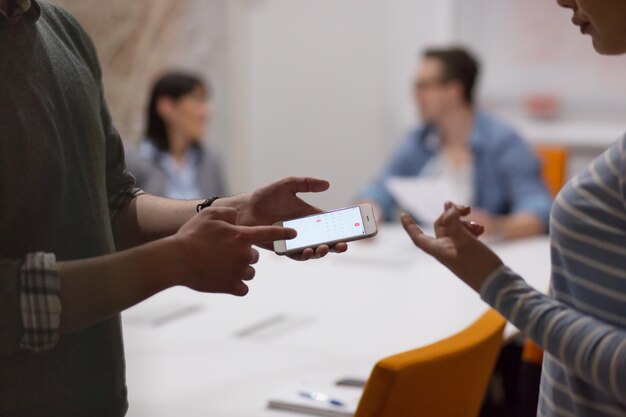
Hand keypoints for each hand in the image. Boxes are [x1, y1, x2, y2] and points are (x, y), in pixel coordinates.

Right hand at [169, 207, 295, 295]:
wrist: (176, 260)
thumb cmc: (191, 236)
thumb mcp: (209, 215)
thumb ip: (228, 213)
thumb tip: (238, 218)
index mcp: (242, 236)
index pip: (269, 233)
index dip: (283, 233)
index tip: (294, 234)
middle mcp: (244, 254)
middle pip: (253, 256)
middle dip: (242, 254)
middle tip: (222, 253)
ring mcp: (239, 272)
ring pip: (248, 272)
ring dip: (238, 269)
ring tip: (218, 266)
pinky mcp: (232, 287)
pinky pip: (242, 287)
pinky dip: (234, 285)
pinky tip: (220, 278)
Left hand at [235, 177, 347, 259]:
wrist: (246, 210)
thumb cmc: (266, 197)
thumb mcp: (288, 184)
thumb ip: (307, 183)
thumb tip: (327, 184)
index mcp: (311, 215)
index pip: (332, 223)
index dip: (345, 226)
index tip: (356, 227)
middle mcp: (306, 230)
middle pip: (328, 240)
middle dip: (338, 244)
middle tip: (344, 244)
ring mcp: (297, 241)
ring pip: (315, 250)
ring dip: (323, 251)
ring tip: (325, 248)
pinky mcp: (285, 249)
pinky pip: (298, 256)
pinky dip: (305, 255)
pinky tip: (308, 251)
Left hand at [401, 202, 503, 291]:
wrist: (496, 283)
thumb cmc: (478, 264)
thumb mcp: (465, 241)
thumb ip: (454, 222)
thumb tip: (448, 207)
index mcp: (438, 250)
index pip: (418, 237)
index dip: (410, 226)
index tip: (403, 214)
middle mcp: (445, 249)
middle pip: (441, 226)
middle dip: (452, 215)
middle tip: (467, 208)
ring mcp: (457, 250)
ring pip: (455, 228)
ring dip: (465, 222)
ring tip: (479, 225)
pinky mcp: (469, 251)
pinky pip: (465, 234)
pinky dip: (471, 229)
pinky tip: (482, 229)